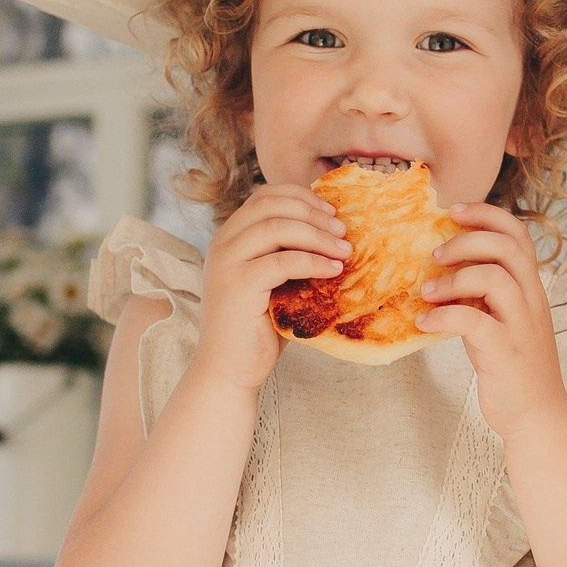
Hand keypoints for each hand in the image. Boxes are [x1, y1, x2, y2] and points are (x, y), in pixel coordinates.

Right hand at [193, 184, 348, 391]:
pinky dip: (314, 261)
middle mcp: (222, 243)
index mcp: (229, 237)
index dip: (301, 197)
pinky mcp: (238, 285)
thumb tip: (334, 232)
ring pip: (278, 227)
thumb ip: (287, 254)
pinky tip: (333, 271)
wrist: (229, 370)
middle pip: (271, 204)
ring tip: (344, 250)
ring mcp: (227, 263)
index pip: (265, 196)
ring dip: (318, 235)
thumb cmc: (257, 329)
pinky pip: (283, 261)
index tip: (331, 212)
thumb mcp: (273, 282)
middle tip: (342, 230)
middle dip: (313, 213)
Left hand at [418, 203, 566, 438]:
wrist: (537, 416)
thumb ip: (482, 294)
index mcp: (531, 288)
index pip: (518, 234)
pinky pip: (473, 321)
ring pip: (493, 278)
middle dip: (464, 241)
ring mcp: (521, 326)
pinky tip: (425, 323)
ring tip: (427, 292)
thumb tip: (441, 269)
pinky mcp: (506, 353)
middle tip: (435, 256)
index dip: (485, 214)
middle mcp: (532, 300)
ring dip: (451, 280)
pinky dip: (442, 317)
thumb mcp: (501, 321)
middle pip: (506, 246)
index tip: (453, 211)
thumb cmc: (513, 368)